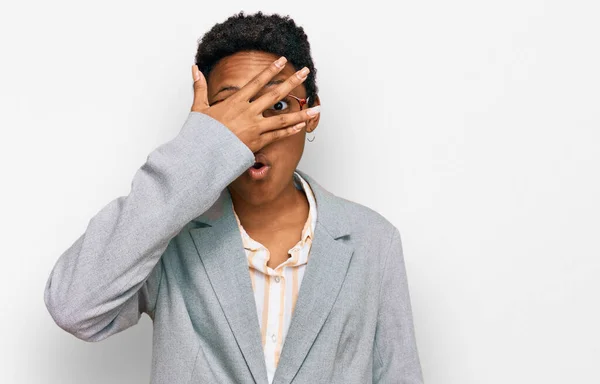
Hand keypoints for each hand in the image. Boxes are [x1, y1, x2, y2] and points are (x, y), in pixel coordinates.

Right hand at [190, 57, 319, 152]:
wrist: (202, 155)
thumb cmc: (201, 133)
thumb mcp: (198, 108)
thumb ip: (199, 88)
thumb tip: (194, 69)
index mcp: (236, 102)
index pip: (257, 82)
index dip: (270, 70)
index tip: (282, 60)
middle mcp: (248, 113)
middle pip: (275, 95)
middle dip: (292, 82)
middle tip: (306, 73)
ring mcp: (255, 128)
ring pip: (282, 118)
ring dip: (300, 113)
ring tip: (315, 108)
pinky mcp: (257, 142)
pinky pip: (278, 135)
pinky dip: (290, 130)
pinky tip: (302, 125)